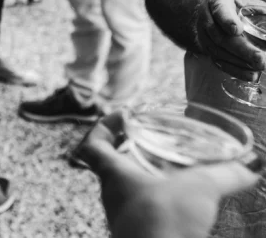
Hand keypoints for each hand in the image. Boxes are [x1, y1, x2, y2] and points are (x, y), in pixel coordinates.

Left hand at [76, 112, 257, 237]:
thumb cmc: (162, 220)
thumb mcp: (199, 189)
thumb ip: (226, 175)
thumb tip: (251, 165)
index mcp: (114, 175)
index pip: (92, 146)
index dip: (103, 127)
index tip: (123, 116)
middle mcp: (113, 195)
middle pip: (111, 167)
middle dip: (130, 152)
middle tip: (152, 141)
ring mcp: (124, 218)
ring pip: (129, 191)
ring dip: (147, 179)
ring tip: (173, 172)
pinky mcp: (141, 234)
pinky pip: (145, 213)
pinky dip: (161, 204)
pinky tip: (184, 205)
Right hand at [195, 0, 265, 80]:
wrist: (224, 14)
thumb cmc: (244, 8)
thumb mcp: (254, 5)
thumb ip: (264, 16)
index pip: (219, 9)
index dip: (227, 20)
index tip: (237, 30)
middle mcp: (205, 16)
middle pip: (219, 35)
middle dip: (242, 49)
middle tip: (260, 59)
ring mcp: (203, 34)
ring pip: (217, 50)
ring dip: (240, 62)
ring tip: (260, 67)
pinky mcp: (205, 48)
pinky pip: (218, 61)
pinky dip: (235, 70)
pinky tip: (251, 75)